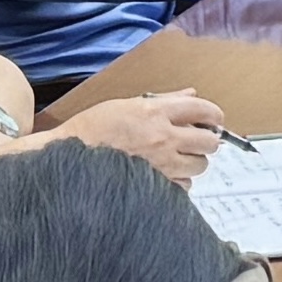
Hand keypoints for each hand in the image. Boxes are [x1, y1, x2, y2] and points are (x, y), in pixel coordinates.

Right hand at [63, 90, 227, 182]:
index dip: (214, 114)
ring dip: (193, 161)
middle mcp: (163, 137)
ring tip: (177, 159)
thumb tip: (191, 94)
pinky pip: (184, 186)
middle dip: (206, 140)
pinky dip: (179, 181)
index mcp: (155, 112)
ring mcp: (161, 164)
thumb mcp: (126, 104)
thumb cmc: (92, 130)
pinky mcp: (155, 186)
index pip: (203, 109)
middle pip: (209, 141)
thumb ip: (163, 101)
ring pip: (200, 165)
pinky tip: (164, 175)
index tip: (214, 120)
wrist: (68, 159)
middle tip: (196, 141)